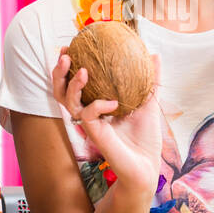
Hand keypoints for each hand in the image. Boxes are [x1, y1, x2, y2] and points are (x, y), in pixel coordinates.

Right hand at [51, 48, 162, 194]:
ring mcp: (89, 124)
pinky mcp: (94, 134)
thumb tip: (155, 54)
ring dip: (71, 84)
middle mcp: (88, 114)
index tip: (71, 47)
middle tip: (66, 54)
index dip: (68, 66)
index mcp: (96, 105)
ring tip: (82, 70)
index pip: (74, 84)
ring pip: (67, 102)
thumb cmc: (145, 138)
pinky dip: (98, 104)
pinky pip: (88, 114)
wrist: (148, 165)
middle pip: (61, 91)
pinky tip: (113, 102)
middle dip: (59, 72)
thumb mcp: (149, 103)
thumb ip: (150, 80)